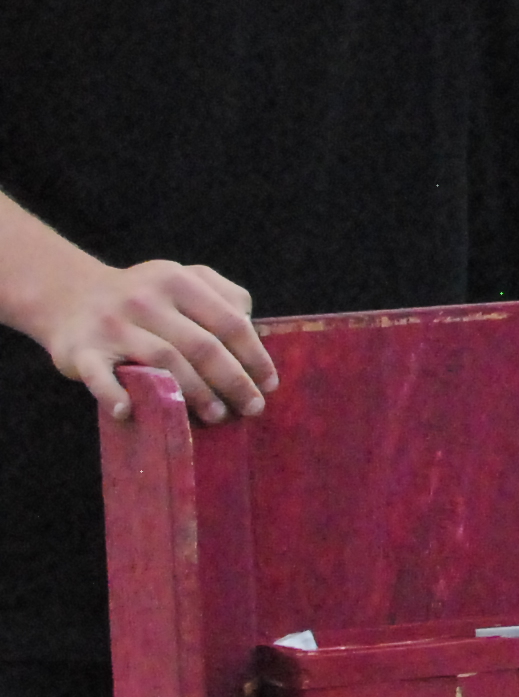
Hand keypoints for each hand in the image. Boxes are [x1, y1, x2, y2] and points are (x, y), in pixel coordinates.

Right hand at [16, 251, 275, 422]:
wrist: (70, 297)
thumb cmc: (143, 296)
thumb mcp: (183, 280)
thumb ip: (222, 297)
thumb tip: (253, 334)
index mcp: (178, 281)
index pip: (228, 322)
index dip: (254, 355)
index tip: (269, 384)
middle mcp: (146, 300)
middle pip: (201, 345)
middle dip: (232, 380)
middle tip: (251, 408)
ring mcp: (113, 325)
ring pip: (163, 361)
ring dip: (194, 393)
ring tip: (216, 416)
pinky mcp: (83, 350)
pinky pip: (101, 376)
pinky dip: (115, 395)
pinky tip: (131, 412)